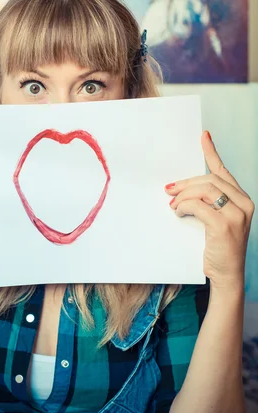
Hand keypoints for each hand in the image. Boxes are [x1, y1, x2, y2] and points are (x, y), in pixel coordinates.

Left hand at [165, 131, 254, 288]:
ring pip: (204, 190)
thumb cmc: (218, 249)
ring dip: (183, 196)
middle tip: (169, 189)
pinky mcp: (224, 226)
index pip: (224, 172)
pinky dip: (184, 207)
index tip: (203, 137)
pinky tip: (178, 212)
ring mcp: (236, 215)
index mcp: (242, 200)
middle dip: (186, 183)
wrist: (227, 276)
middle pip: (210, 179)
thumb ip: (207, 204)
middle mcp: (243, 204)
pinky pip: (199, 206)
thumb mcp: (215, 222)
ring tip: (173, 205)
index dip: (212, 153)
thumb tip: (180, 189)